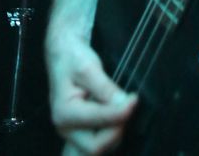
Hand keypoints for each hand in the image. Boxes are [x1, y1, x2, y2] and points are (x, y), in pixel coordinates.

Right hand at [46, 32, 137, 154]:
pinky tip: (118, 114)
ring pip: (100, 147)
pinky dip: (112, 131)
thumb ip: (105, 88)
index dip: (120, 113)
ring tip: (123, 106)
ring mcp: (73, 133)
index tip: (134, 99)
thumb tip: (123, 104)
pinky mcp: (81, 131)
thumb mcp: (89, 67)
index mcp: (64, 113)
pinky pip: (100, 141)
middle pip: (95, 147)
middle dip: (116, 129)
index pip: (98, 122)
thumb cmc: (73, 57)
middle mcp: (65, 129)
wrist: (64, 53)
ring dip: (115, 130)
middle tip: (129, 106)